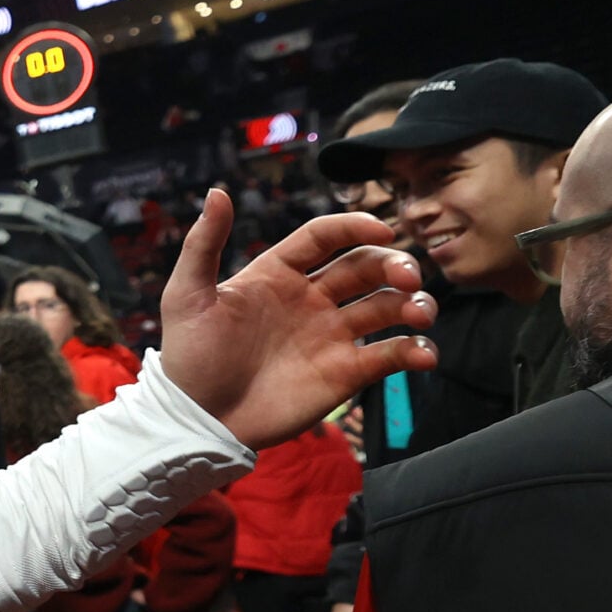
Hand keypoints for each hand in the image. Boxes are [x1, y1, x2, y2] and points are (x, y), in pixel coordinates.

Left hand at [158, 191, 436, 449]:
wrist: (199, 419)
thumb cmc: (188, 357)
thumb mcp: (187, 296)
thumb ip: (203, 244)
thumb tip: (217, 191)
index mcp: (278, 273)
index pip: (325, 236)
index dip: (355, 226)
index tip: (382, 228)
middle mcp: (311, 299)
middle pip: (366, 266)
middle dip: (394, 264)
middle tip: (408, 277)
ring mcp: (331, 335)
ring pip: (387, 306)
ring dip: (413, 303)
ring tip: (419, 312)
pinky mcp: (345, 372)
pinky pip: (390, 354)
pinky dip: (415, 351)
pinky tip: (424, 353)